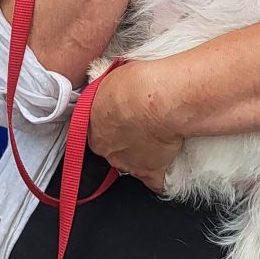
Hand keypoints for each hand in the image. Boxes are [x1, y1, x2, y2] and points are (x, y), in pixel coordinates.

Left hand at [87, 61, 182, 192]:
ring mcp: (129, 163)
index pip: (96, 129)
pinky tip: (166, 164)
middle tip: (141, 123)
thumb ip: (108, 90)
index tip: (121, 115)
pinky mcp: (151, 173)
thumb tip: (110, 85)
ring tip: (156, 137)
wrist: (160, 101)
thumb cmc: (136, 84)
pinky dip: (159, 176)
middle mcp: (107, 149)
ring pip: (131, 165)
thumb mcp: (112, 77)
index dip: (109, 122)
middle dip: (124, 139)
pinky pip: (154, 182)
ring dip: (141, 155)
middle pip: (112, 148)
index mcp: (93, 125)